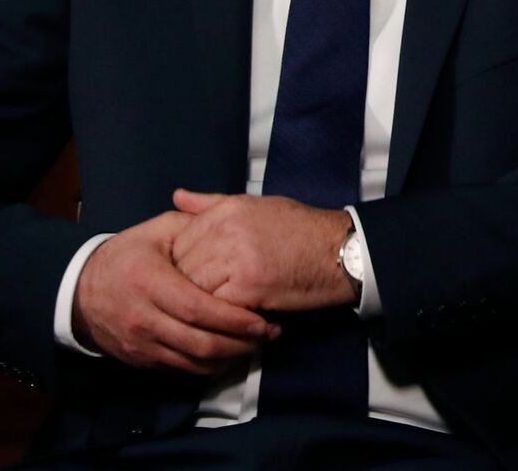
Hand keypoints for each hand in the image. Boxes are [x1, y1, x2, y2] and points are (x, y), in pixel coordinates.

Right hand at [72, 211, 280, 373]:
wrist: (81, 291)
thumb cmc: (127, 255)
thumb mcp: (157, 231)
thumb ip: (194, 226)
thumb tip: (231, 223)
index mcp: (150, 282)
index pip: (199, 310)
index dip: (235, 320)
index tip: (265, 320)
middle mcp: (145, 318)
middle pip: (201, 343)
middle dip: (242, 343)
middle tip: (270, 335)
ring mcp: (141, 344)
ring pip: (194, 362)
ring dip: (230, 358)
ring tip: (256, 344)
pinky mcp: (141, 360)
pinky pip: (182, 370)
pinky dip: (209, 365)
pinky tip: (229, 352)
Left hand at [170, 189, 356, 312]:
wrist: (340, 250)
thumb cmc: (302, 229)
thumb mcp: (256, 205)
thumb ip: (211, 204)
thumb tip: (178, 197)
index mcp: (226, 210)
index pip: (177, 240)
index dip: (179, 265)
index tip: (187, 278)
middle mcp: (226, 230)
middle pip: (180, 267)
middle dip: (184, 287)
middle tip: (191, 301)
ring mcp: (236, 258)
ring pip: (193, 289)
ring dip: (198, 305)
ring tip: (207, 314)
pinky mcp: (248, 287)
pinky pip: (215, 308)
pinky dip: (217, 317)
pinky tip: (227, 320)